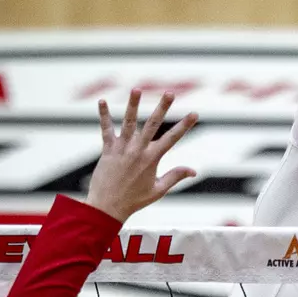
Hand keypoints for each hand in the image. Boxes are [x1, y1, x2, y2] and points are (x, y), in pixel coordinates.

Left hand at [86, 89, 197, 222]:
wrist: (107, 207)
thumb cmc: (134, 200)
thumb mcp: (158, 190)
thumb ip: (175, 176)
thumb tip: (194, 170)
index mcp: (152, 159)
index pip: (172, 139)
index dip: (185, 126)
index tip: (195, 113)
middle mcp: (138, 151)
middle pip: (152, 125)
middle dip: (162, 107)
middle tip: (170, 93)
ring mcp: (122, 149)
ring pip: (129, 123)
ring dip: (133, 105)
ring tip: (137, 89)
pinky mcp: (108, 150)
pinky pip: (106, 130)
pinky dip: (104, 116)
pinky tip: (102, 101)